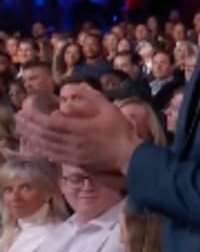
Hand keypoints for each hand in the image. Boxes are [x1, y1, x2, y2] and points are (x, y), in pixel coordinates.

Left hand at [16, 84, 141, 173]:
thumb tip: (69, 89)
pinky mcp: (75, 162)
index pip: (52, 123)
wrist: (129, 155)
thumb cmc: (120, 130)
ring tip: (22, 128)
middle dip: (29, 126)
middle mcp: (73, 143)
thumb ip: (90, 96)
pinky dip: (41, 148)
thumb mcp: (109, 108)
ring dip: (32, 137)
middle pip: (45, 135)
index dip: (36, 117)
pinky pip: (53, 155)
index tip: (25, 110)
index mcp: (80, 129)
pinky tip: (35, 143)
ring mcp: (73, 154)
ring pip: (46, 146)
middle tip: (18, 117)